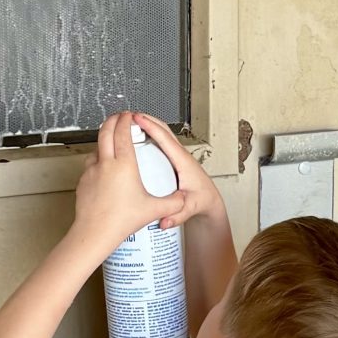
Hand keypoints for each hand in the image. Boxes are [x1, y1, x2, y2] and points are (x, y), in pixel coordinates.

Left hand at [72, 110, 186, 251]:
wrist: (94, 233)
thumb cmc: (120, 221)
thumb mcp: (154, 210)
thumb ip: (173, 203)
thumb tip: (182, 199)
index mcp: (124, 165)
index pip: (122, 133)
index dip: (126, 120)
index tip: (129, 115)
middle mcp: (106, 164)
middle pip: (105, 131)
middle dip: (112, 120)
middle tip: (118, 117)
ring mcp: (92, 171)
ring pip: (96, 147)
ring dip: (103, 139)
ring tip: (110, 142)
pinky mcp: (83, 181)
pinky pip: (90, 164)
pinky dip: (97, 159)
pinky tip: (103, 167)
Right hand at [130, 112, 228, 236]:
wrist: (210, 202)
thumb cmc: (203, 201)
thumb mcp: (191, 208)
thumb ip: (178, 215)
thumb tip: (165, 221)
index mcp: (183, 162)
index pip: (166, 139)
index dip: (151, 127)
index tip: (137, 119)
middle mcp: (181, 155)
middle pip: (163, 130)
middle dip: (146, 120)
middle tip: (127, 116)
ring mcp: (178, 156)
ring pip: (162, 134)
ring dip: (147, 125)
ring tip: (128, 124)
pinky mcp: (174, 159)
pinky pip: (161, 142)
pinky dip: (149, 135)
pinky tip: (137, 139)